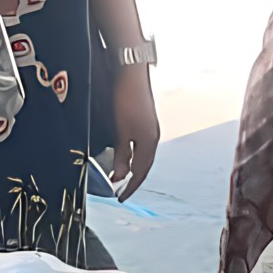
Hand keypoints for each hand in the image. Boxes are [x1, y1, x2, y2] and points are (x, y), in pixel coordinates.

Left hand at [104, 59, 161, 197]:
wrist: (132, 74)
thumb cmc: (126, 101)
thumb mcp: (120, 131)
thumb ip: (121, 155)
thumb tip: (118, 177)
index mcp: (149, 143)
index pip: (140, 173)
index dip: (130, 187)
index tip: (120, 198)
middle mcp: (153, 138)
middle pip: (144, 166)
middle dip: (132, 180)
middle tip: (120, 191)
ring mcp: (151, 129)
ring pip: (143, 156)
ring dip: (133, 168)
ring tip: (121, 176)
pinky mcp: (146, 121)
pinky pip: (141, 146)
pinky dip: (133, 156)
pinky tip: (126, 154)